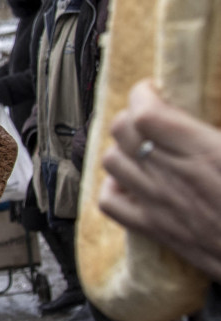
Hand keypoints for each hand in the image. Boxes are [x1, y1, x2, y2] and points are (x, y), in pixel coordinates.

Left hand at [99, 80, 220, 282]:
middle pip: (123, 132)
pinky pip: (110, 204)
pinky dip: (113, 188)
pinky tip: (131, 182)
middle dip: (132, 115)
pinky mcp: (157, 230)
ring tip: (141, 145)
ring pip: (112, 163)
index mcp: (207, 153)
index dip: (144, 95)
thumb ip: (220, 132)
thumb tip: (211, 122)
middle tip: (150, 115)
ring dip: (122, 147)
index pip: (146, 115)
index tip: (154, 90)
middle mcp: (176, 177)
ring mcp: (160, 204)